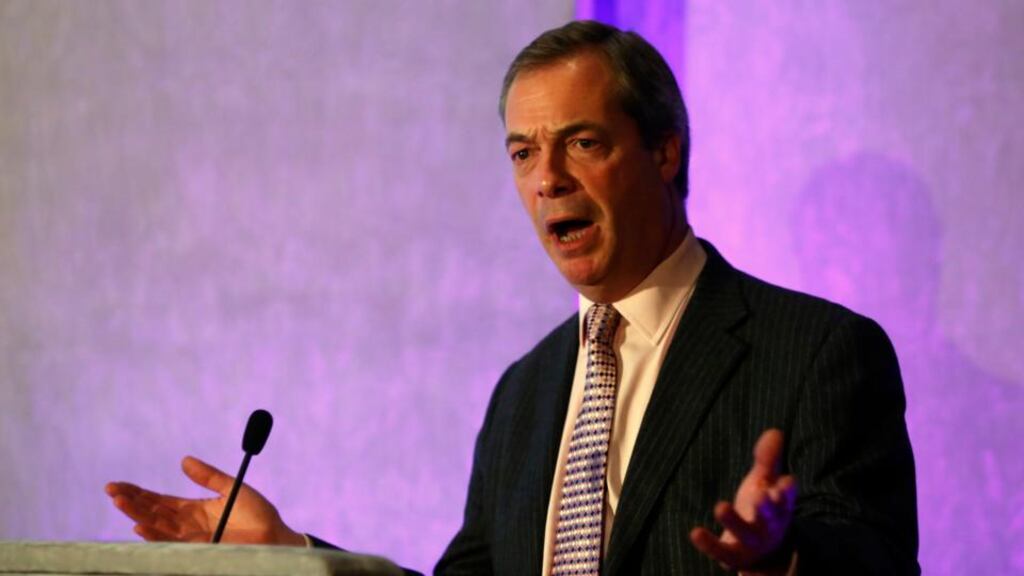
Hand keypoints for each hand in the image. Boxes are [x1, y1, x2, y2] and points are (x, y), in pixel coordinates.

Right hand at [105, 455, 304, 545]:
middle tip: (111, 489)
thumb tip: (184, 460)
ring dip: (137, 515)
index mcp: (193, 509)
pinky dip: (155, 536)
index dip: (138, 492)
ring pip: (157, 527)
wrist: (275, 535)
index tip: (117, 484)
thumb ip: (209, 476)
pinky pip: (172, 543)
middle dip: (131, 501)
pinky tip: (141, 527)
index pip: (158, 500)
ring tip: (120, 501)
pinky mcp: (199, 550)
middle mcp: (187, 525)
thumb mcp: (232, 487)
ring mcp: (191, 539)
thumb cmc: (258, 513)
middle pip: (152, 512)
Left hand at [689, 429, 796, 572]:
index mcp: (780, 506)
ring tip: (720, 506)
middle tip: (761, 496)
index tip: (786, 482)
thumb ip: (768, 460)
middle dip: (766, 508)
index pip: (787, 498)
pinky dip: (709, 544)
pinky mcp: (734, 556)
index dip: (787, 491)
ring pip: (745, 533)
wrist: (766, 555)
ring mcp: (752, 543)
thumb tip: (774, 431)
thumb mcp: (766, 484)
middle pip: (770, 517)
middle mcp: (769, 526)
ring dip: (734, 521)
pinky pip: (722, 551)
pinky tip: (695, 532)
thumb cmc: (763, 510)